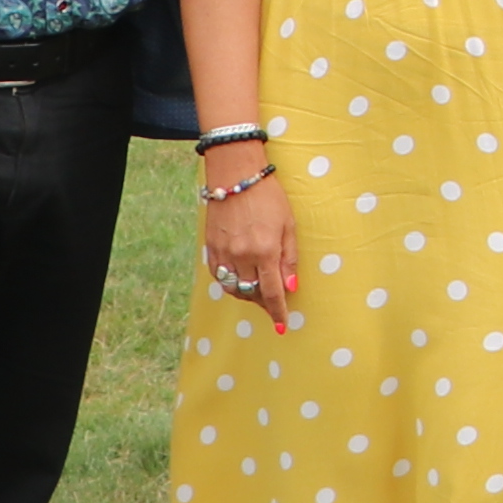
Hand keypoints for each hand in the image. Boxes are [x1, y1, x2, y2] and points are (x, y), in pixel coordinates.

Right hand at [198, 147, 301, 328]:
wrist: (235, 176)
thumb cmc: (268, 198)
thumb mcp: (288, 225)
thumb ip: (289, 258)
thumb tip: (291, 287)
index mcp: (265, 251)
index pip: (272, 292)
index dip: (277, 311)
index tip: (281, 326)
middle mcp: (242, 256)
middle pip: (253, 293)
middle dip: (264, 303)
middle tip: (273, 304)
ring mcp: (224, 253)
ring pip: (234, 289)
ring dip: (247, 295)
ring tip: (258, 292)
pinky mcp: (210, 248)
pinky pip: (219, 277)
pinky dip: (231, 284)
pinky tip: (240, 280)